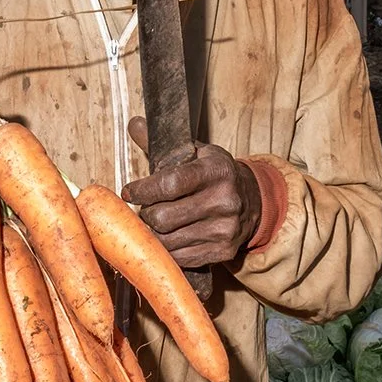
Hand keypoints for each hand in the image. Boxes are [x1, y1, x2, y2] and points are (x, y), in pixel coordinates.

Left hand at [121, 119, 262, 269]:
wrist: (252, 201)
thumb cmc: (213, 175)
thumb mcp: (195, 153)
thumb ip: (163, 145)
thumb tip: (135, 124)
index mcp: (216, 170)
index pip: (170, 184)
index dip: (143, 190)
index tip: (129, 192)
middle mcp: (224, 200)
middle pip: (163, 218)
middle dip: (147, 214)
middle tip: (147, 208)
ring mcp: (225, 229)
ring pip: (167, 241)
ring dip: (154, 233)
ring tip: (157, 222)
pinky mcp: (222, 252)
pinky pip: (179, 257)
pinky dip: (168, 249)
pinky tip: (170, 236)